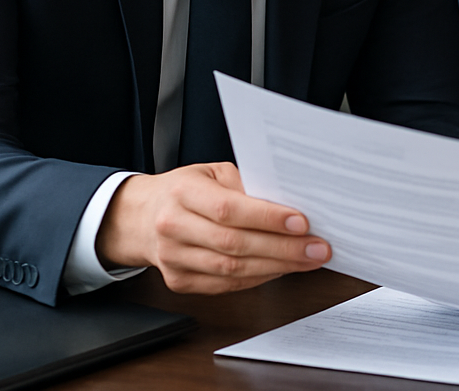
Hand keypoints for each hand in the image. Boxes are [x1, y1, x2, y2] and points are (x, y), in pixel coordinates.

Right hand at [95, 163, 331, 293]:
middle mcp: (174, 227)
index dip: (267, 218)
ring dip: (276, 267)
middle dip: (283, 248)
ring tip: (308, 260)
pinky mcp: (179, 282)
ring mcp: (174, 259)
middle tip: (317, 247)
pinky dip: (258, 279)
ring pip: (232, 270)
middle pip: (234, 244)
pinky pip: (225, 285)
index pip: (229, 209)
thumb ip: (245, 186)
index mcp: (183, 193)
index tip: (302, 222)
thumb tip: (288, 202)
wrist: (141, 217)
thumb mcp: (212, 173)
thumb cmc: (184, 189)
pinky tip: (281, 269)